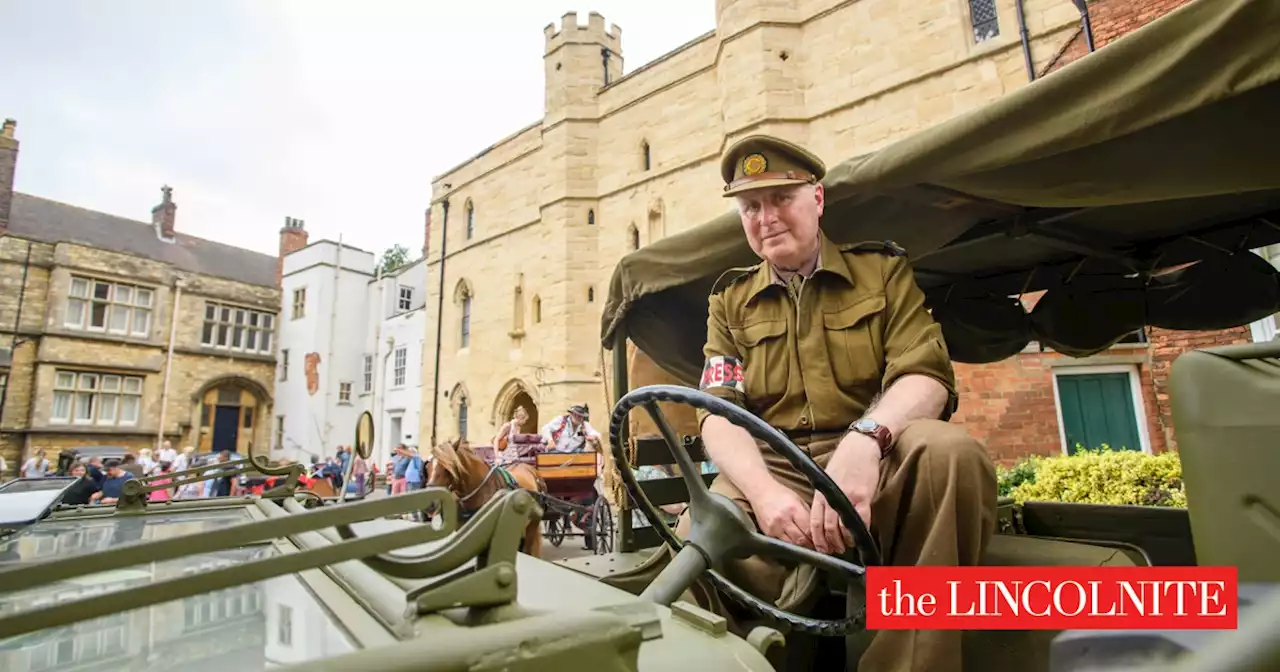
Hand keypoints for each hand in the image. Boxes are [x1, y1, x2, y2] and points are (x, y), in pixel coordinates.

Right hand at [750, 481, 813, 548]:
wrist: (760, 492)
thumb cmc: (781, 494)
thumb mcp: (799, 500)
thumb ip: (808, 515)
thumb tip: (819, 530)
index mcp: (794, 509)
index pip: (809, 529)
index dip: (817, 538)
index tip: (822, 541)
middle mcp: (783, 519)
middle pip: (801, 539)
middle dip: (810, 545)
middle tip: (817, 547)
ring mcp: (774, 528)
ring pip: (792, 544)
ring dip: (800, 547)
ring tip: (806, 546)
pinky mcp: (767, 533)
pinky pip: (782, 544)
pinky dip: (790, 545)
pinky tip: (794, 543)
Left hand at [810, 433, 879, 554]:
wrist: (860, 447)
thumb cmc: (844, 462)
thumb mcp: (827, 479)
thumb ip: (824, 497)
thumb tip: (823, 518)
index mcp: (821, 493)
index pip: (814, 521)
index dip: (817, 538)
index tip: (820, 548)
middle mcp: (832, 497)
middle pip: (827, 528)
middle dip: (830, 544)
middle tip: (835, 550)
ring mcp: (848, 498)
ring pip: (842, 528)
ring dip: (844, 541)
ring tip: (846, 546)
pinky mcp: (863, 497)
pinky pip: (861, 520)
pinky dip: (859, 532)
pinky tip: (859, 538)